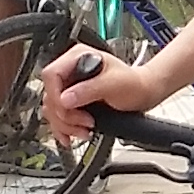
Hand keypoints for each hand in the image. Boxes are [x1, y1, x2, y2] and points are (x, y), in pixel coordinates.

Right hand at [40, 44, 178, 140]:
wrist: (143, 94)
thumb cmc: (134, 84)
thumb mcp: (114, 84)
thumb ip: (89, 90)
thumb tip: (66, 99)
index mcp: (77, 57)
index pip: (51, 75)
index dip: (57, 96)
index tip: (70, 109)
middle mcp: (70, 70)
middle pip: (50, 95)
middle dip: (65, 115)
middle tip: (84, 122)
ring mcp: (70, 86)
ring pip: (52, 109)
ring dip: (65, 125)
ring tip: (84, 130)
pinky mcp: (71, 101)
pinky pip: (57, 117)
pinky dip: (63, 129)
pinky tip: (71, 136)